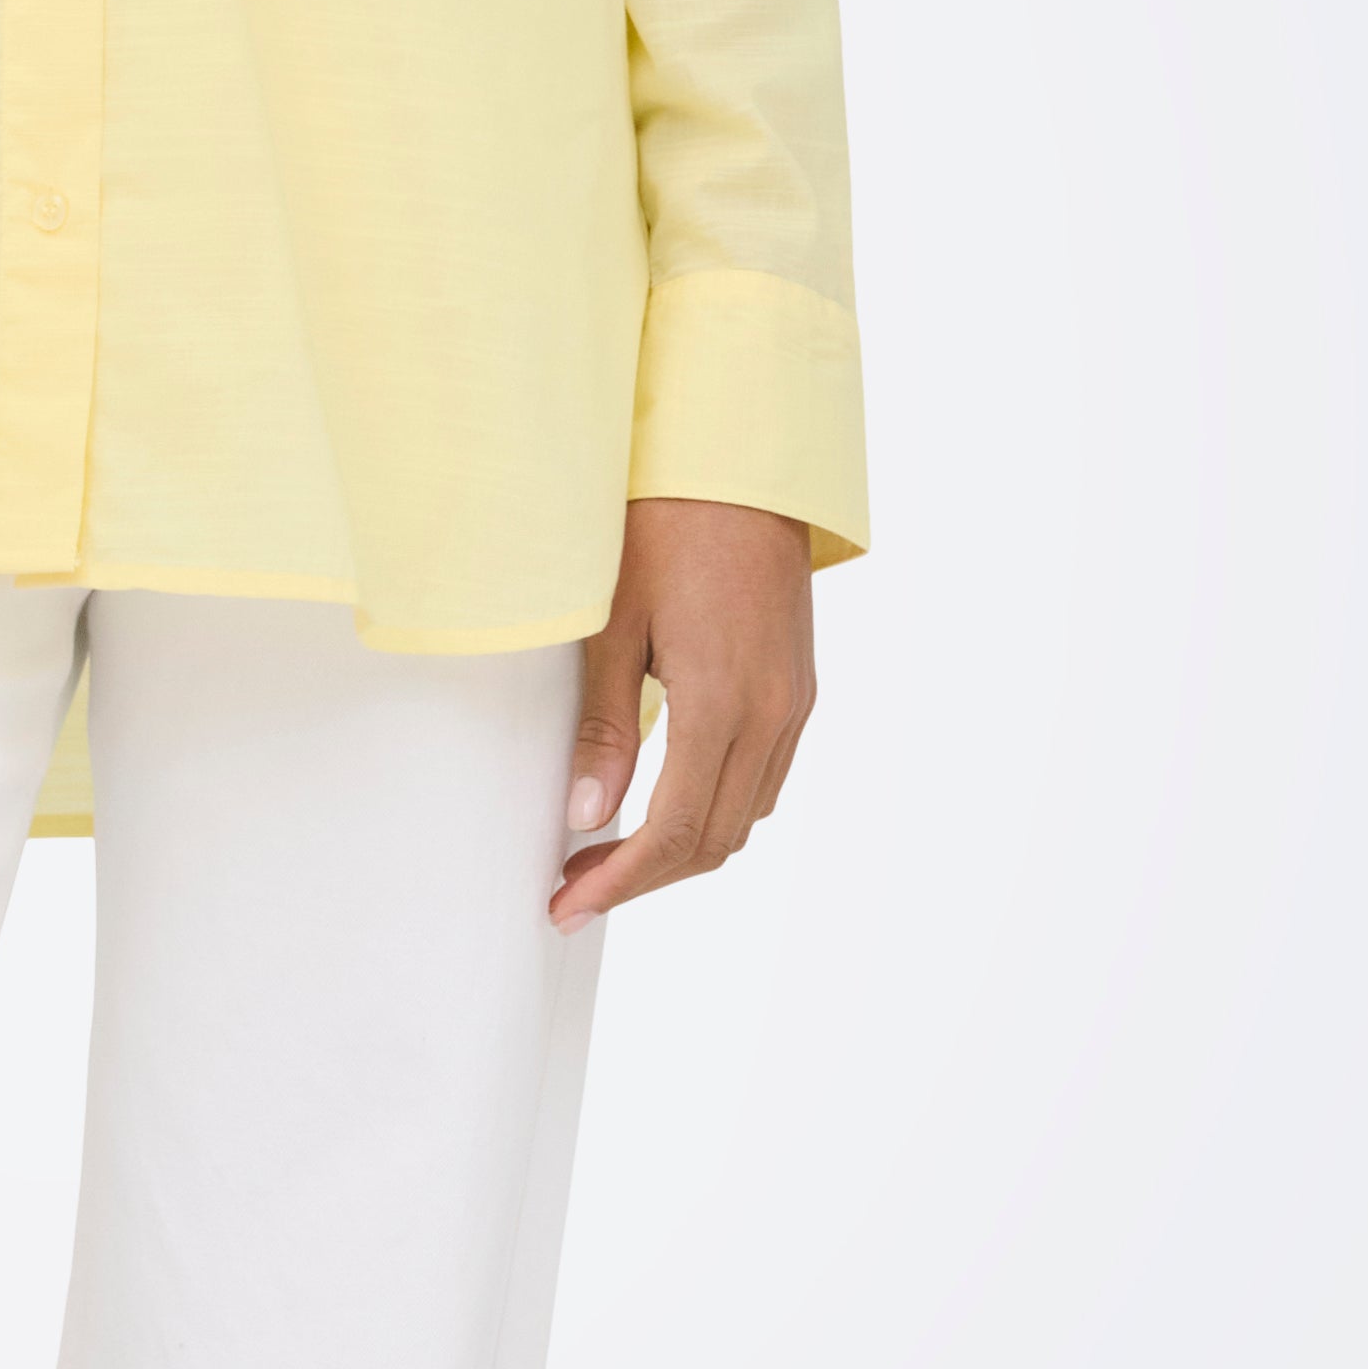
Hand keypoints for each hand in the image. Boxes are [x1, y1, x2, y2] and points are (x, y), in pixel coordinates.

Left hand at [551, 494, 817, 926]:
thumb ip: (605, 728)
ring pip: (744, 816)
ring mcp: (795, 702)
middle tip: (574, 887)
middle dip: (642, 877)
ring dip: (680, 849)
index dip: (619, 883)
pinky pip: (765, 777)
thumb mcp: (614, 625)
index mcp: (724, 702)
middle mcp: (772, 713)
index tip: (567, 907)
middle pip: (713, 840)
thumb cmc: (665, 525)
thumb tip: (588, 814)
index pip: (673, 832)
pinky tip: (663, 801)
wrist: (740, 461)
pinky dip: (715, 809)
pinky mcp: (800, 687)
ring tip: (607, 852)